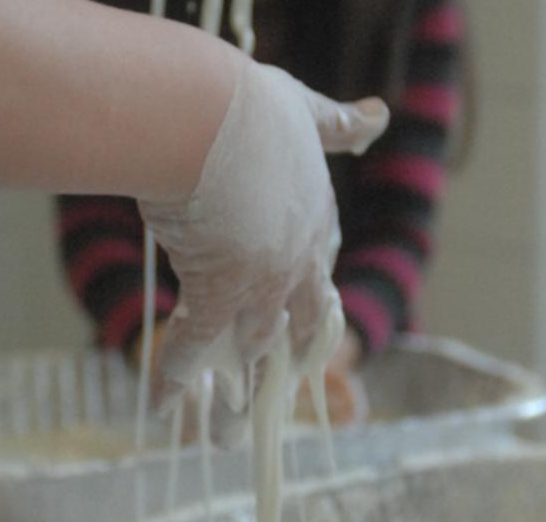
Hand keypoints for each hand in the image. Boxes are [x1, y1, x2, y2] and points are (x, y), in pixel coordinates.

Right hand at [140, 61, 387, 440]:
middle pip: (301, 325)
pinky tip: (163, 406)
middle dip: (289, 363)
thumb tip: (382, 113)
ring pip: (254, 351)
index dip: (309, 301)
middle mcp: (297, 260)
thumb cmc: (250, 107)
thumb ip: (337, 122)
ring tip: (227, 436)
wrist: (211, 120)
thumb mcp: (303, 109)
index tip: (304, 323)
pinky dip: (175, 376)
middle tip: (283, 398)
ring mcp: (262, 283)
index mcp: (316, 218)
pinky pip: (194, 345)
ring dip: (239, 397)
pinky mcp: (218, 294)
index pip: (318, 273)